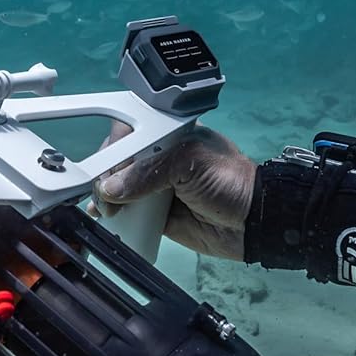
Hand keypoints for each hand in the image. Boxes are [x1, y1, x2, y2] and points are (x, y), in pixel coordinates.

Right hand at [92, 122, 256, 259]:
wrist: (252, 223)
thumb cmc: (231, 182)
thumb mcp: (191, 164)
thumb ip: (151, 172)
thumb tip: (112, 188)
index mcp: (171, 135)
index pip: (132, 133)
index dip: (116, 148)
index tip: (109, 166)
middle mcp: (161, 158)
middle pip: (120, 161)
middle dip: (108, 175)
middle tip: (106, 192)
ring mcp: (157, 187)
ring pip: (120, 188)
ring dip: (105, 197)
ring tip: (103, 208)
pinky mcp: (156, 214)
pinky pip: (129, 213)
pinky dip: (115, 215)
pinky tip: (106, 217)